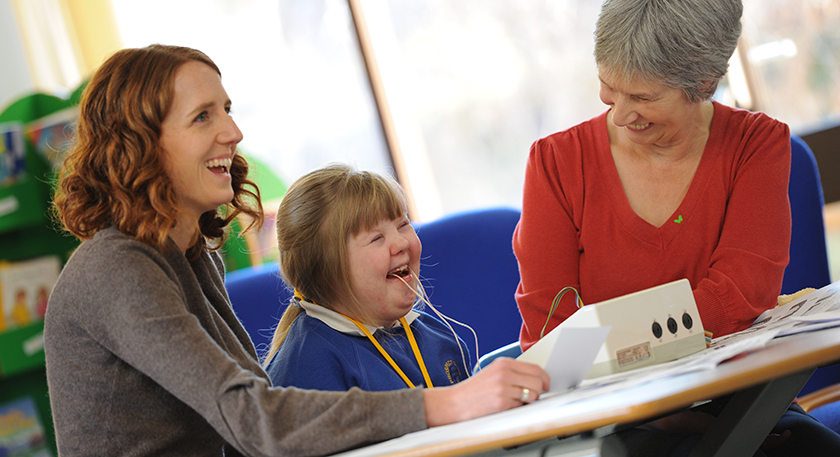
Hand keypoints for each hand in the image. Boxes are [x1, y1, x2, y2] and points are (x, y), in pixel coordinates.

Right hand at [422, 357, 549, 426]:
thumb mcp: (493, 373)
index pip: (535, 368)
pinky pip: (521, 406)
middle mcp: (504, 373)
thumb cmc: (474, 391)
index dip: (545, 378)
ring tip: (515, 402)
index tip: (546, 385)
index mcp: (503, 363)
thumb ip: (513, 373)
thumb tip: (537, 380)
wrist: (454, 403)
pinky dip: (517, 409)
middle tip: (531, 397)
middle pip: (538, 381)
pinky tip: (505, 407)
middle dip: (539, 391)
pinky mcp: (501, 402)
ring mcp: (503, 387)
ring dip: (528, 401)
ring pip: (532, 395)